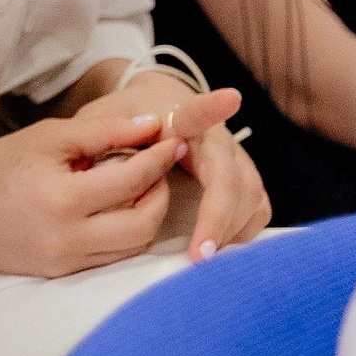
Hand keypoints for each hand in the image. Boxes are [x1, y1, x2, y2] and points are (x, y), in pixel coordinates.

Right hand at [0, 112, 188, 278]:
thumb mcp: (47, 137)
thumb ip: (102, 131)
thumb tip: (152, 125)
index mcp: (62, 199)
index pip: (131, 180)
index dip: (157, 158)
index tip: (171, 140)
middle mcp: (68, 238)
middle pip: (144, 224)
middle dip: (160, 193)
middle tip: (159, 168)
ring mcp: (66, 262)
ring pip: (134, 247)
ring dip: (148, 216)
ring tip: (142, 188)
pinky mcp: (63, 274)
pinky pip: (112, 258)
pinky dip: (126, 234)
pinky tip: (120, 210)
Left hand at [85, 75, 269, 261]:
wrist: (157, 100)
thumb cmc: (129, 113)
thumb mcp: (105, 116)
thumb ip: (98, 135)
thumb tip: (98, 164)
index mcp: (180, 117)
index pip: (196, 112)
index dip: (212, 108)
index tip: (231, 97)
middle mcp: (216, 137)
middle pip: (230, 176)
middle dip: (218, 217)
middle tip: (199, 254)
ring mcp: (236, 158)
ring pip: (249, 196)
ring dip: (230, 230)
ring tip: (202, 258)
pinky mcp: (244, 178)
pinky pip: (258, 208)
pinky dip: (244, 231)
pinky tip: (220, 249)